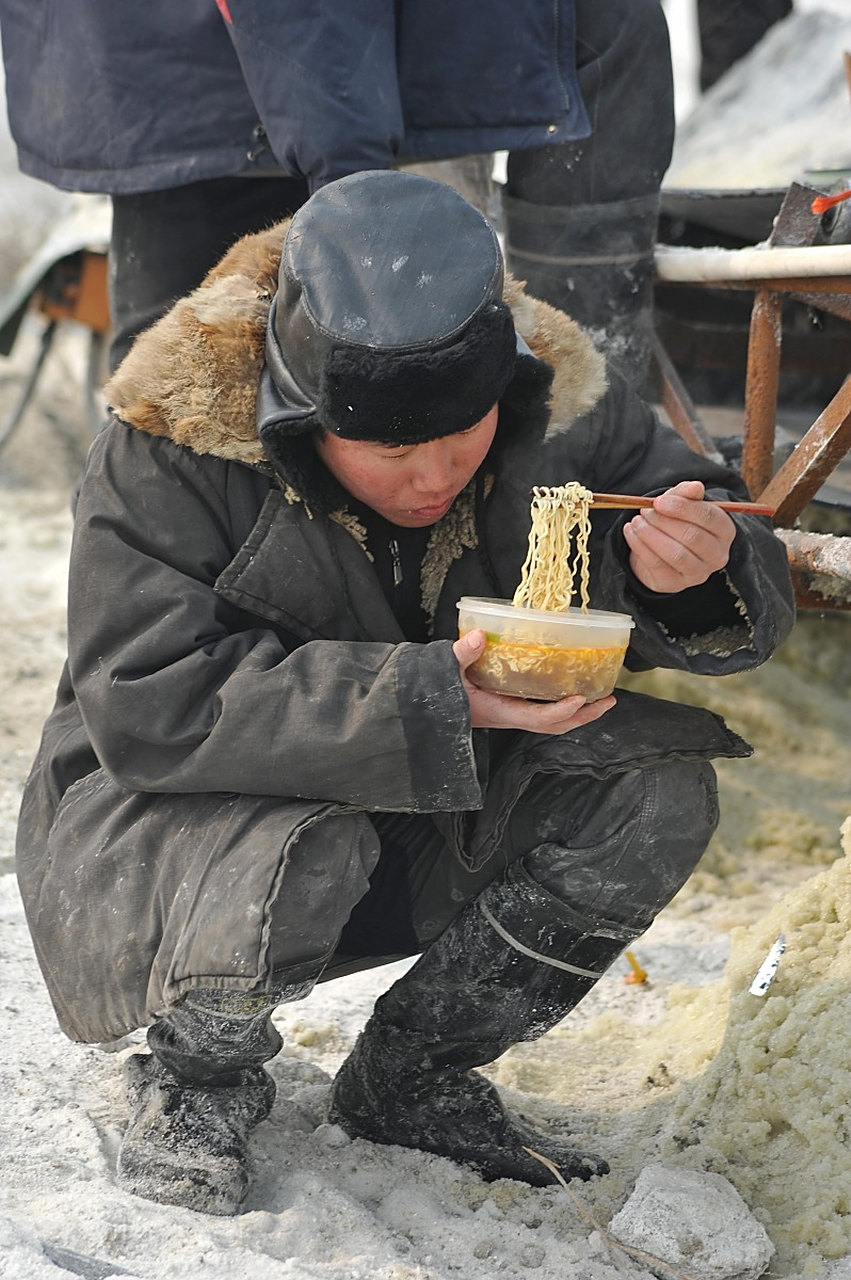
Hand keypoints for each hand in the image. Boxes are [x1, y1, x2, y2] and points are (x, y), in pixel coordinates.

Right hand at [452, 630, 615, 732]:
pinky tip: (573, 690)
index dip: (561, 712)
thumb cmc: (436, 692)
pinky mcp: (511, 707)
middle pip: (555, 726)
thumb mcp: (446, 671)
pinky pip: (543, 711)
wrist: (425, 707)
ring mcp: (512, 714)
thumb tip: (480, 634)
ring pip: (552, 722)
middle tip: (609, 700)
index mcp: (499, 712)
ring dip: (579, 713)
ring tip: (601, 698)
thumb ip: (462, 654)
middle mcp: (510, 717)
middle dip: (584, 716)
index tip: (581, 698)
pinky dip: (563, 705)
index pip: (537, 719)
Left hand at [621, 480, 735, 593]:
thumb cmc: (677, 522)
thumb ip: (687, 493)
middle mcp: (717, 556)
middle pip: (692, 536)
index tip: (658, 501)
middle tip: (645, 511)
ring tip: (636, 521)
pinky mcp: (675, 584)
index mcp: (725, 532)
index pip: (709, 517)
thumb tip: (695, 486)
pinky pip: (656, 565)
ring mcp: (698, 574)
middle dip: (663, 521)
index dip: (683, 507)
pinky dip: (639, 546)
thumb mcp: (681, 503)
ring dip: (650, 534)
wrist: (662, 551)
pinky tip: (630, 532)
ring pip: (675, 554)